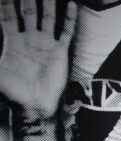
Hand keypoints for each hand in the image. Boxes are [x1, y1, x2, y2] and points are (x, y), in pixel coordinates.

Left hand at [0, 0, 76, 118]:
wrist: (34, 106)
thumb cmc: (12, 92)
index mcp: (12, 42)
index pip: (8, 15)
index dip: (5, 3)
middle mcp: (30, 39)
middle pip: (28, 12)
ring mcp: (46, 44)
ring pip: (47, 17)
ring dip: (48, 3)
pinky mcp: (60, 52)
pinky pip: (66, 32)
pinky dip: (69, 18)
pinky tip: (70, 4)